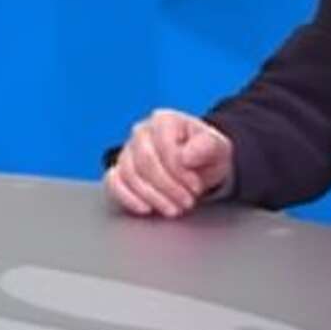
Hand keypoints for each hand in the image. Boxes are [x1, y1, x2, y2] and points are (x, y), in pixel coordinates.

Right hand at [104, 108, 232, 218]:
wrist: (199, 165)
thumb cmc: (205, 153)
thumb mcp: (217, 147)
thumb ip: (206, 146)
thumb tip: (186, 156)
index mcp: (164, 121)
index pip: (164, 146)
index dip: (180, 171)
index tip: (196, 187)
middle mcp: (141, 132)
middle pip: (145, 162)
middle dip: (167, 187)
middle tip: (186, 202)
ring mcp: (128, 151)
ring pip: (129, 174)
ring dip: (152, 197)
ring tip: (173, 209)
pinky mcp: (120, 170)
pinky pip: (113, 182)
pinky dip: (127, 197)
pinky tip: (145, 208)